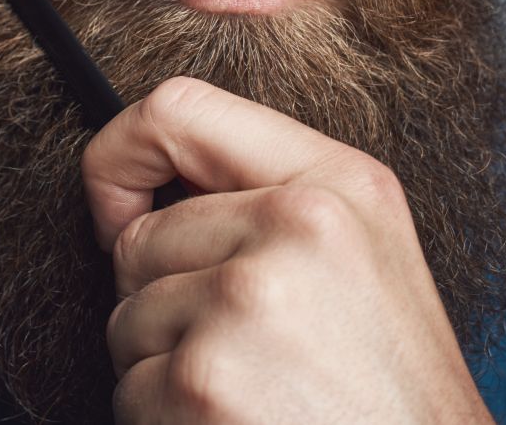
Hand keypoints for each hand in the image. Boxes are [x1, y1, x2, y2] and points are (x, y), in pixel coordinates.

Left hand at [82, 77, 492, 423]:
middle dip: (160, 301)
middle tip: (240, 349)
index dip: (120, 158)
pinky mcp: (205, 378)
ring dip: (164, 367)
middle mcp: (297, 227)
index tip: (115, 212)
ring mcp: (247, 301)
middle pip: (137, 241)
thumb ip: (268, 201)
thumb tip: (145, 189)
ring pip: (126, 321)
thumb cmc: (390, 393)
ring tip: (251, 391)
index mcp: (338, 185)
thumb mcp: (363, 259)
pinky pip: (129, 390)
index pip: (177, 111)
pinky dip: (164, 419)